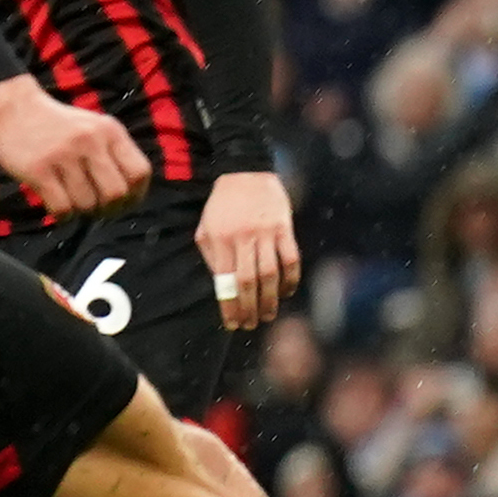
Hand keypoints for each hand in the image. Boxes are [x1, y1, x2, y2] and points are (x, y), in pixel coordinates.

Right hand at [0, 77, 150, 216]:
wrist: (14, 110)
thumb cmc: (59, 128)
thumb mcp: (94, 128)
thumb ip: (114, 155)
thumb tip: (128, 199)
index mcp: (109, 131)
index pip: (139, 173)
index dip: (135, 195)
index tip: (121, 202)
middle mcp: (89, 141)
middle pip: (116, 194)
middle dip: (108, 209)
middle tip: (95, 208)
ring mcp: (62, 155)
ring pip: (86, 204)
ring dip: (80, 211)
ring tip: (71, 198)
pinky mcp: (38, 169)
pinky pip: (61, 208)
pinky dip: (62, 215)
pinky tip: (56, 203)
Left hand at [196, 168, 301, 329]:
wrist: (245, 171)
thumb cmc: (222, 205)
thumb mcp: (206, 228)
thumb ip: (212, 257)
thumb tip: (222, 287)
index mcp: (219, 240)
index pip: (225, 281)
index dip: (229, 306)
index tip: (233, 324)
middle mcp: (242, 238)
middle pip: (248, 282)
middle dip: (249, 308)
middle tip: (252, 325)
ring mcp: (264, 233)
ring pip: (270, 274)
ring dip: (270, 299)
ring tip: (268, 315)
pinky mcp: (283, 227)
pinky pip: (290, 258)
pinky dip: (290, 278)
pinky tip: (287, 292)